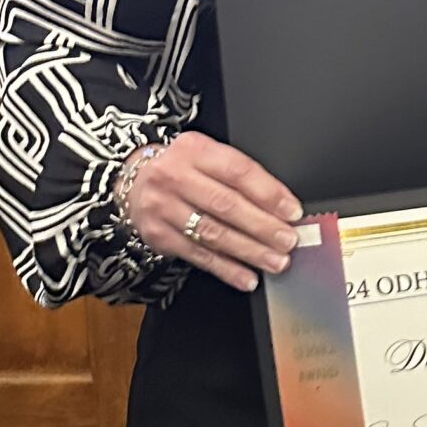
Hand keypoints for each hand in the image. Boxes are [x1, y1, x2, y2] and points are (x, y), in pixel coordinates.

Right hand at [121, 131, 302, 292]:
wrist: (133, 182)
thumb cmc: (184, 170)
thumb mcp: (207, 157)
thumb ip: (240, 176)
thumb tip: (282, 207)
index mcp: (195, 150)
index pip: (238, 171)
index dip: (269, 193)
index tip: (293, 212)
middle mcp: (175, 176)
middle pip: (226, 204)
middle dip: (263, 226)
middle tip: (288, 241)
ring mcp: (163, 207)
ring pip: (213, 233)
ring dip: (249, 251)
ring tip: (275, 261)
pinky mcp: (158, 235)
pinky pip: (198, 255)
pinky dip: (226, 269)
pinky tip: (247, 277)